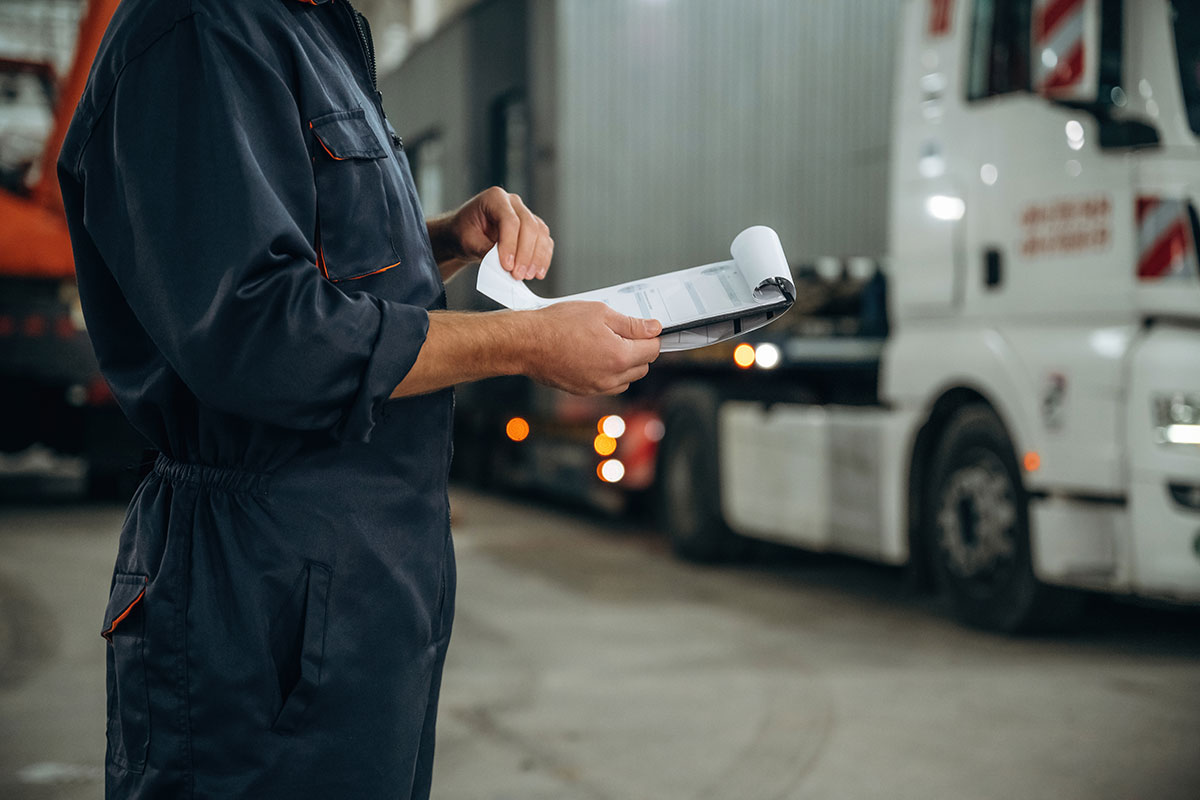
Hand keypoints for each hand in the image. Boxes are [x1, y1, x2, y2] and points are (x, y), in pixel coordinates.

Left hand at [428, 187, 552, 279]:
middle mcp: (513, 203)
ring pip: (540, 233)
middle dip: (525, 254)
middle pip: (529, 226)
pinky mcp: (533, 227)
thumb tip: (507, 266)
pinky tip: (538, 272)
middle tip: (518, 275)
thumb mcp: (468, 242)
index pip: (509, 220)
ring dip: (537, 257)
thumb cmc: (464, 233)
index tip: (507, 266)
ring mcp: (525, 214)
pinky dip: (543, 258)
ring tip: (529, 276)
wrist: (465, 233)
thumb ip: (487, 251)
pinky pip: (544, 241)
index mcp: (494, 198)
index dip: (510, 244)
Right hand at [524, 302, 661, 394]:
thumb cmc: (557, 325)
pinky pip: (608, 385)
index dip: (651, 336)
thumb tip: (653, 328)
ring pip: (626, 379)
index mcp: (620, 356)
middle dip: (639, 350)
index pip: (652, 349)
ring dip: (625, 364)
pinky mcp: (584, 391)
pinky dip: (609, 373)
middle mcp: (611, 377)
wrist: (527, 343)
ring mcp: (597, 387)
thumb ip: (631, 324)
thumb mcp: (600, 313)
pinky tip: (595, 356)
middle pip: (642, 367)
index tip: (646, 329)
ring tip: (607, 344)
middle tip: (623, 333)